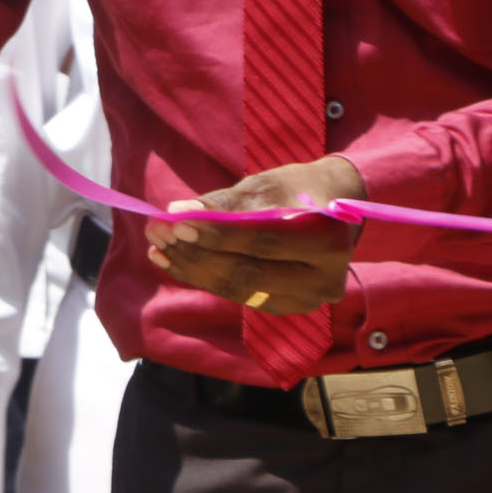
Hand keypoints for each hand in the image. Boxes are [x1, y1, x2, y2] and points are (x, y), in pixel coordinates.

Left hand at [145, 156, 363, 313]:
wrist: (335, 208)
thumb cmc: (298, 189)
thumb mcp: (266, 185)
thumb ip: (225, 204)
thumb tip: (178, 213)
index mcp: (329, 238)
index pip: (263, 240)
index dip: (216, 234)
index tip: (174, 222)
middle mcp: (326, 278)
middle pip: (249, 272)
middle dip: (196, 253)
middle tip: (156, 234)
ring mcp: (310, 299)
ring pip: (240, 289)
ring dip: (193, 269)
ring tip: (158, 249)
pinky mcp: (292, 306)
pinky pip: (242, 296)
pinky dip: (206, 278)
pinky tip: (176, 263)